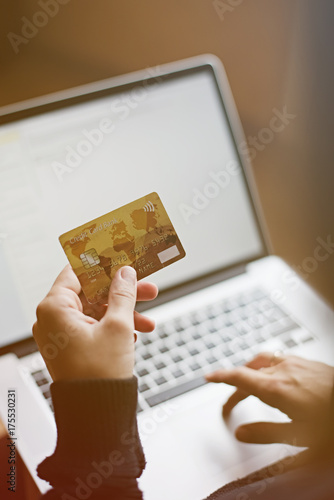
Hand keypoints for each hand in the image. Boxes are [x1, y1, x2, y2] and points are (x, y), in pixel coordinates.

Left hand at [33, 265, 157, 380]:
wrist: (96, 416)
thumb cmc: (99, 375)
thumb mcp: (118, 327)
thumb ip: (123, 294)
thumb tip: (125, 273)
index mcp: (55, 308)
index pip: (77, 272)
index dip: (102, 265)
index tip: (122, 259)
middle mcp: (53, 319)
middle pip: (92, 293)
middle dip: (122, 293)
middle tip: (147, 289)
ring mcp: (62, 334)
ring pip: (97, 312)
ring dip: (124, 313)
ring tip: (148, 322)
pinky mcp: (72, 347)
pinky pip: (95, 328)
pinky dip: (115, 328)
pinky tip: (134, 336)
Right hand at [206, 352, 333, 445]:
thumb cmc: (331, 422)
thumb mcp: (299, 436)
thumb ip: (266, 433)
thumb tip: (241, 432)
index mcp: (277, 388)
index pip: (240, 377)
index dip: (221, 377)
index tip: (208, 377)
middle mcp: (285, 370)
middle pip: (250, 370)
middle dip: (235, 383)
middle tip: (230, 400)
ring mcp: (298, 363)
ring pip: (264, 360)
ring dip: (251, 369)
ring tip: (248, 382)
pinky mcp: (309, 362)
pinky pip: (279, 358)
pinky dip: (267, 366)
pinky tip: (276, 376)